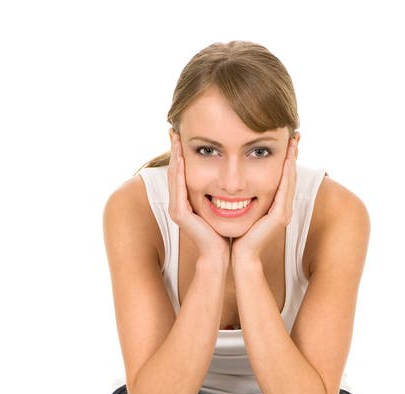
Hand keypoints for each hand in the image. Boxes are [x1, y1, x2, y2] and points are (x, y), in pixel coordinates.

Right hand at [168, 133, 230, 265]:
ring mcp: (177, 209)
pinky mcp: (180, 214)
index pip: (182, 171)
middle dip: (174, 148)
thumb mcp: (221, 205)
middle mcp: (178, 203)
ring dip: (174, 155)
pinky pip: (178, 187)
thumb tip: (230, 174)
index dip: (181, 152)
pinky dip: (180, 171)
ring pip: (174, 176)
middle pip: (175, 169)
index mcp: (186, 201)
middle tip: (175, 127)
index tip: (184, 132)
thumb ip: (219, 190)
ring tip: (175, 136)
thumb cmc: (224, 232)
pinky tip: (182, 156)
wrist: (220, 254)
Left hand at [230, 136, 297, 266]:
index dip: (286, 159)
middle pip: (290, 176)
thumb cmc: (239, 236)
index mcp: (276, 207)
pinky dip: (287, 173)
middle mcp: (284, 208)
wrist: (241, 256)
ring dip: (293, 159)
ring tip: (293, 141)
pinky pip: (285, 190)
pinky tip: (287, 159)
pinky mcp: (280, 217)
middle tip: (294, 134)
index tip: (286, 140)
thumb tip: (237, 184)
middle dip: (293, 154)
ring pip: (290, 180)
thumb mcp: (243, 211)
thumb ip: (245, 198)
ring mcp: (284, 213)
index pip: (283, 178)